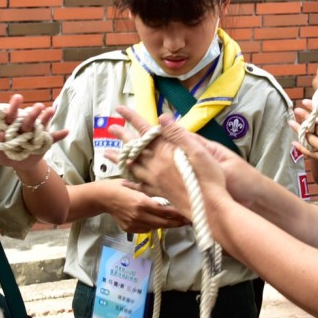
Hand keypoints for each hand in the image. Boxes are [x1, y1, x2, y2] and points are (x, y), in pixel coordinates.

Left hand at [0, 94, 69, 168]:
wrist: (22, 165)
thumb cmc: (8, 156)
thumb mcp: (1, 156)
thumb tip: (1, 134)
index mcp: (12, 127)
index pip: (11, 115)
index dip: (14, 106)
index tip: (18, 98)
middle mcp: (24, 127)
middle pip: (28, 119)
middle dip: (33, 112)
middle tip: (38, 106)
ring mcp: (36, 133)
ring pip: (41, 124)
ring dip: (46, 117)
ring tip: (51, 111)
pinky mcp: (45, 141)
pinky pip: (53, 137)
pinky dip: (60, 134)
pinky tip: (66, 131)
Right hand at [104, 181, 189, 232]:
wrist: (102, 197)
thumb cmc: (120, 186)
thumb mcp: (137, 185)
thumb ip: (151, 192)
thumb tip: (169, 196)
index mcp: (141, 202)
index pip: (164, 211)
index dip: (177, 214)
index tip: (188, 214)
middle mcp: (138, 215)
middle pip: (162, 223)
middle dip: (176, 223)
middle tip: (187, 221)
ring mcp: (133, 223)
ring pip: (155, 227)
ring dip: (166, 225)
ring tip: (176, 221)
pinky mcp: (129, 229)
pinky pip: (146, 229)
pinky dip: (153, 226)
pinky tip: (157, 221)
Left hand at [108, 107, 230, 219]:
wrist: (208, 208)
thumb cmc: (208, 178)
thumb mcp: (198, 150)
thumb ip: (178, 134)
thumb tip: (162, 117)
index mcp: (165, 152)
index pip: (145, 130)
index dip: (132, 118)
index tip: (120, 109)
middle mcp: (155, 165)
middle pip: (134, 147)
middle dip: (122, 135)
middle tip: (110, 127)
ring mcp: (154, 180)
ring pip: (131, 166)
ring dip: (120, 158)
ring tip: (108, 153)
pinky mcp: (158, 193)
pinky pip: (138, 186)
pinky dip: (129, 182)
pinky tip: (123, 182)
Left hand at [290, 88, 317, 166]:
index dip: (312, 107)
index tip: (304, 102)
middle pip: (313, 124)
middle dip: (305, 116)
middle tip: (296, 110)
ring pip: (308, 137)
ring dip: (299, 129)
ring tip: (291, 122)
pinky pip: (310, 153)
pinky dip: (301, 147)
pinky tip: (294, 142)